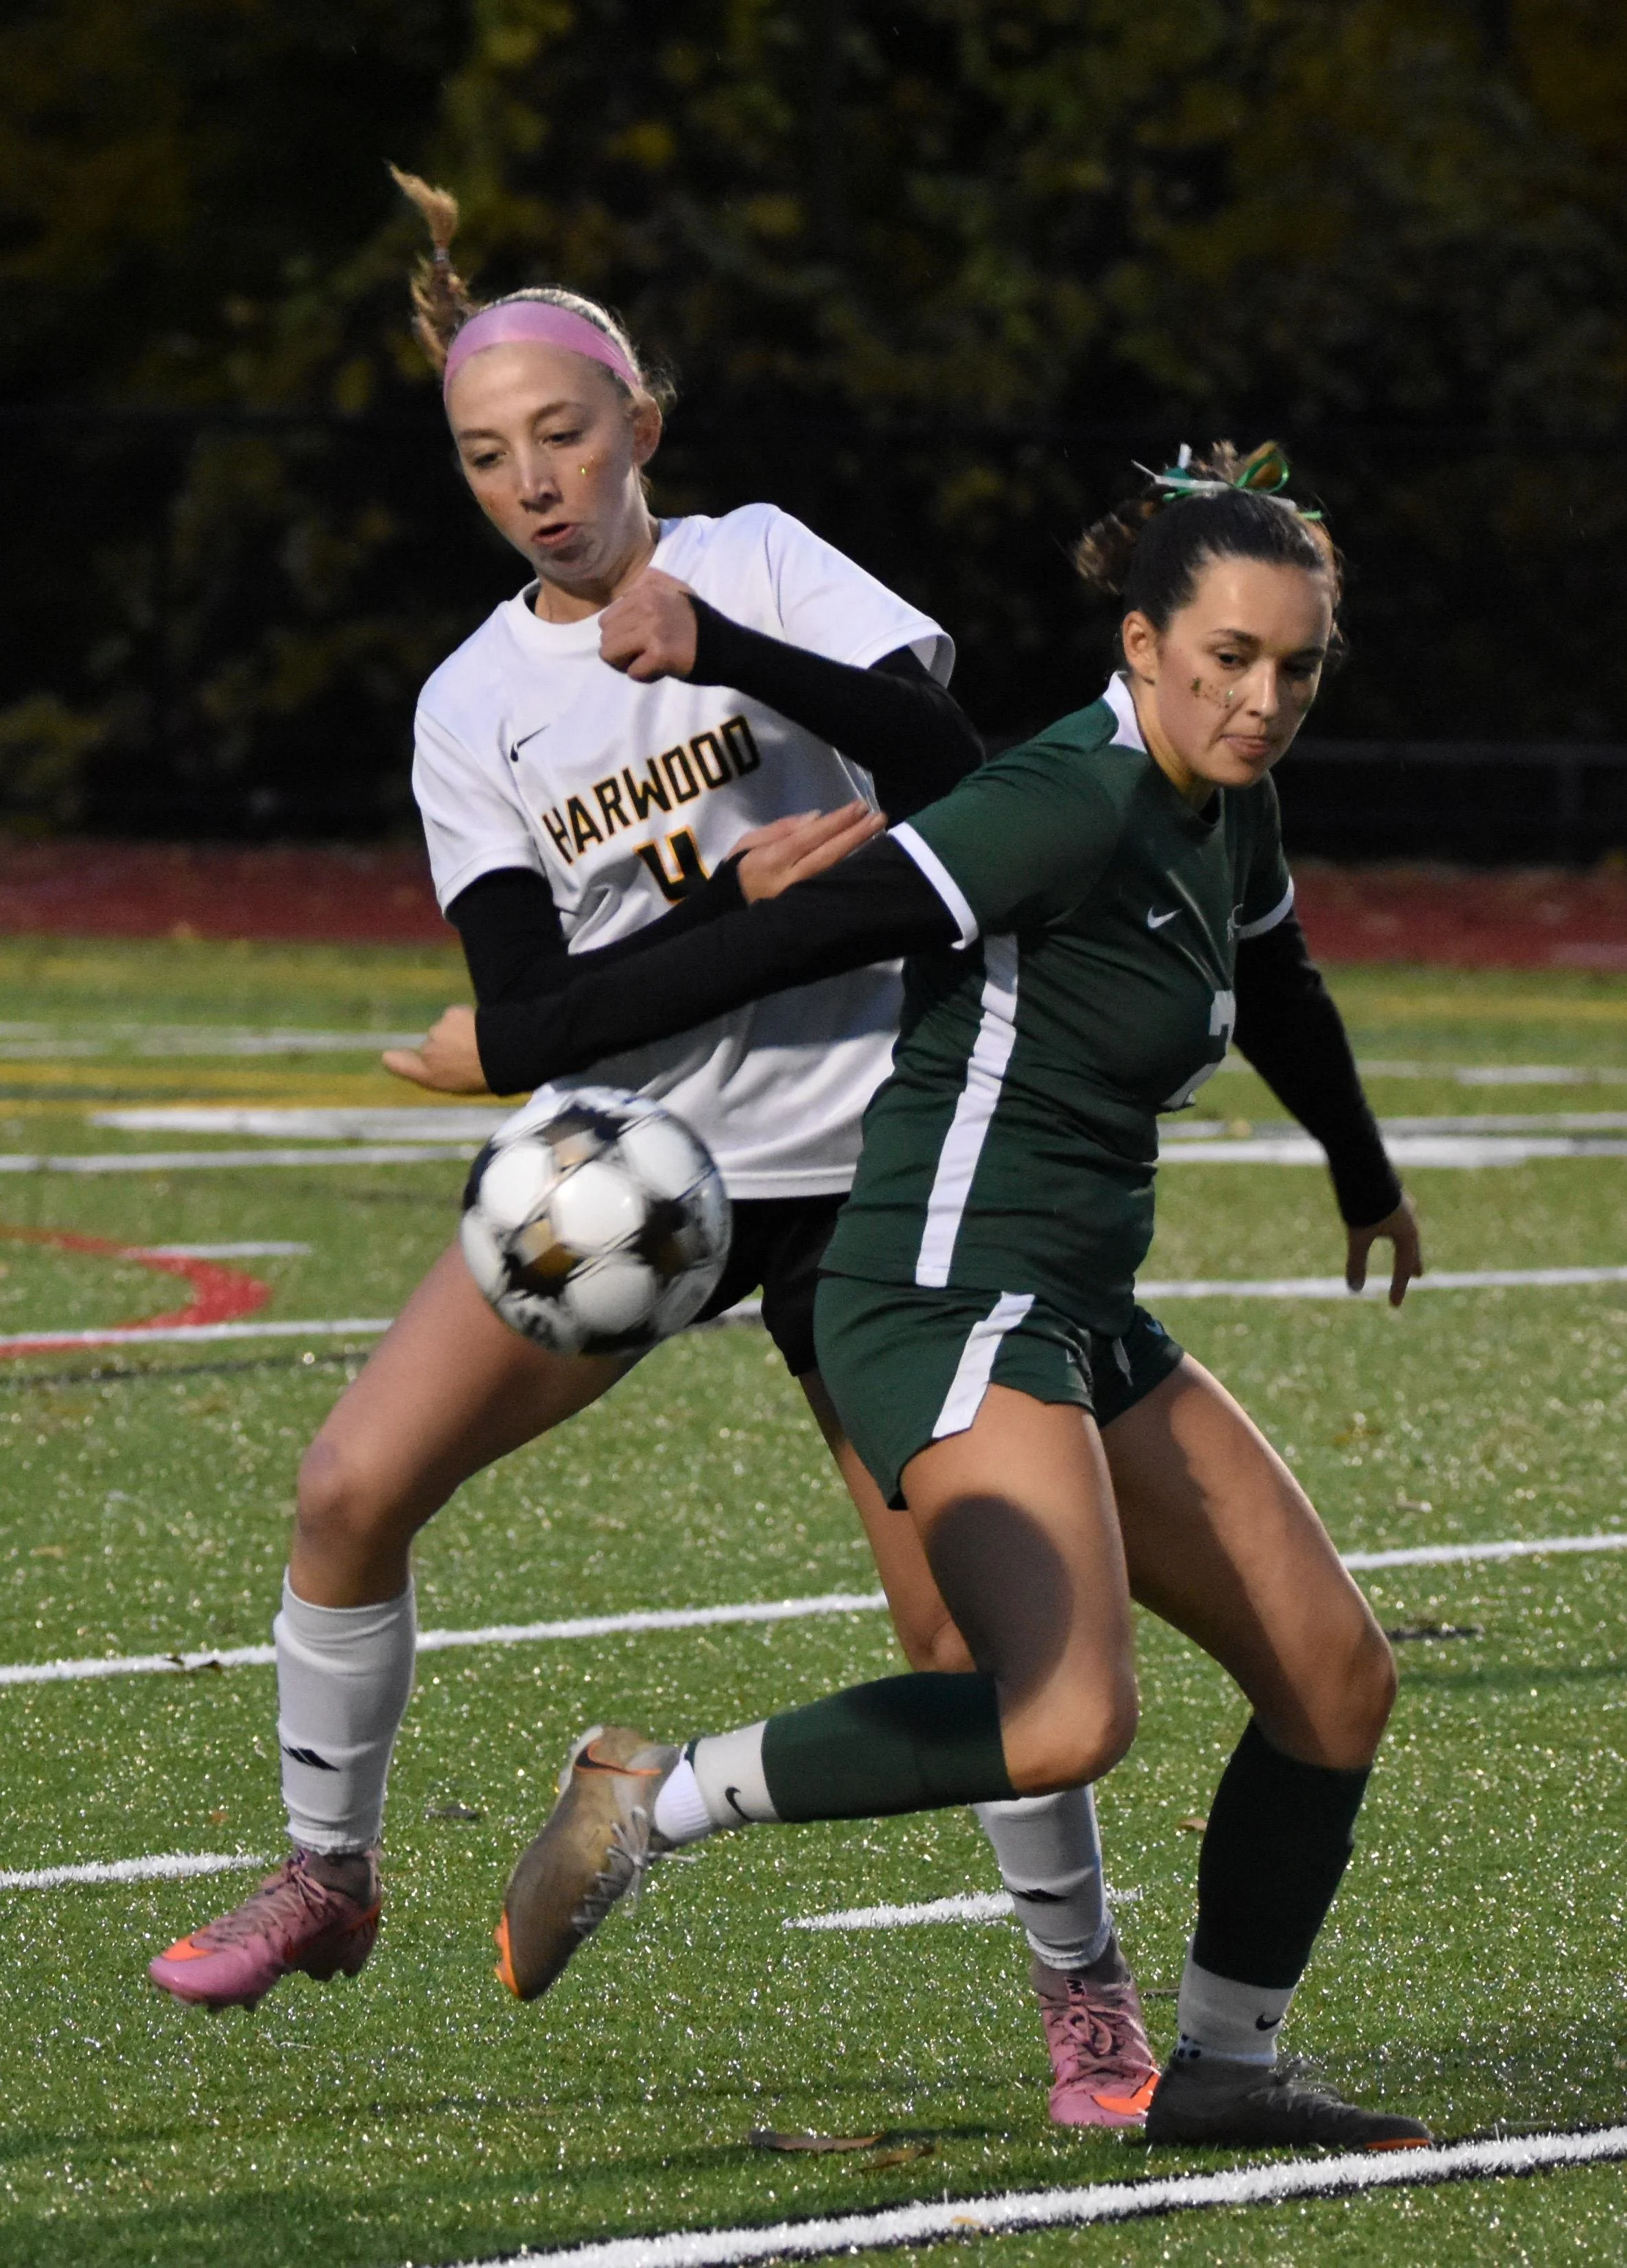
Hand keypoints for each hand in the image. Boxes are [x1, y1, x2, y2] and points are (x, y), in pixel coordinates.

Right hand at [381, 1006, 490, 1093]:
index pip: (399, 1064)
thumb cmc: (483, 1076)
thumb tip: (387, 1056)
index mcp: (429, 1075)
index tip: (390, 1056)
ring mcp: (438, 1032)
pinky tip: (479, 1029)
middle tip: (471, 1056)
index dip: (395, 1059)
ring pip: (445, 1028)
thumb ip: (424, 1071)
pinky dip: (466, 1020)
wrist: (503, 1056)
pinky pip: (456, 1016)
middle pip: (432, 1044)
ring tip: (479, 1044)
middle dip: (448, 1047)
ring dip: (458, 1033)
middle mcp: (428, 1052)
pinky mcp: (451, 1014)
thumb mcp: (452, 1084)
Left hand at [599, 567, 699, 680]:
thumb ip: (649, 584)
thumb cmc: (701, 622)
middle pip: (605, 635)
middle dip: (621, 649)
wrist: (730, 647)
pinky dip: (644, 676)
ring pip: (610, 653)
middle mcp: (646, 603)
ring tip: (650, 660)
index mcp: (646, 587)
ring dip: (628, 663)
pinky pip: (632, 672)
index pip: (608, 616)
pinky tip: (661, 669)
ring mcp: (652, 628)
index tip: (641, 637)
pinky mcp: (660, 654)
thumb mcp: (676, 589)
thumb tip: (621, 592)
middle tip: (645, 652)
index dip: (622, 632)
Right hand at [731, 801, 886, 901]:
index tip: (859, 806)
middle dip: (855, 835)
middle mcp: (788, 881)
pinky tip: (864, 858)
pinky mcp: (807, 911)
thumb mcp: (748, 843)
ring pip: (833, 872)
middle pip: (827, 855)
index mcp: (770, 860)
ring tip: (877, 832)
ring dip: (857, 851)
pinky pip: (831, 886)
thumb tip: (817, 817)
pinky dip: (849, 871)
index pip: (809, 837)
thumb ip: (782, 829)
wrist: (726, 913)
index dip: (836, 822)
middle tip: (879, 817)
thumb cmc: (737, 873)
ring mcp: (800, 899)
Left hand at [1345, 1193, 1422, 1308]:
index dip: (1398, 1287)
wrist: (1363, 1161)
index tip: (1394, 1305)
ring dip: (1405, 1243)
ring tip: (1405, 1246)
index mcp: (1407, 1232)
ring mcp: (1400, 1204)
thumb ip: (1357, 1262)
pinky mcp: (1388, 1193)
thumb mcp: (1358, 1235)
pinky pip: (1396, 1215)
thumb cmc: (1363, 1201)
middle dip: (1412, 1262)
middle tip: (1418, 1274)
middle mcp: (1409, 1218)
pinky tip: (1388, 1219)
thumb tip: (1355, 1290)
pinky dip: (1395, 1226)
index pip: (1404, 1266)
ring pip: (1406, 1229)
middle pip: (1412, 1247)